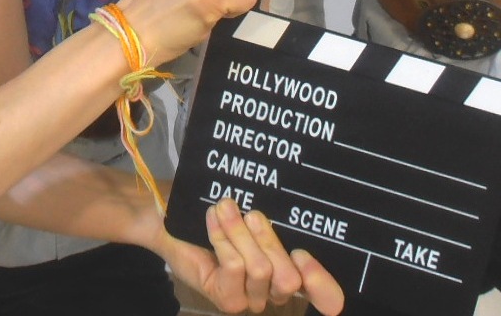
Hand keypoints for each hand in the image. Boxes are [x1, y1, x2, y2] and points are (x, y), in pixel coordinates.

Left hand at [158, 199, 343, 314]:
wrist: (174, 217)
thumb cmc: (222, 211)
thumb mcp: (253, 208)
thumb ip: (278, 215)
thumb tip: (300, 202)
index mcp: (292, 269)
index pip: (326, 296)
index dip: (321, 282)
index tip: (303, 253)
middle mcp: (276, 291)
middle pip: (288, 277)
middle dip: (269, 239)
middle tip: (252, 214)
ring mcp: (251, 298)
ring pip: (260, 269)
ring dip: (240, 232)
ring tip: (225, 207)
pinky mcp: (227, 299)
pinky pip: (235, 267)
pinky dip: (223, 237)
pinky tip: (212, 218)